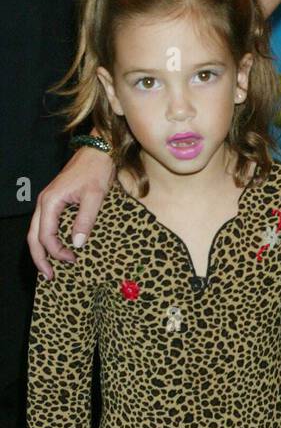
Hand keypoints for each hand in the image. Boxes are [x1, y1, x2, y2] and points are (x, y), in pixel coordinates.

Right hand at [28, 146, 115, 277]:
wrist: (98, 150)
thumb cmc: (96, 170)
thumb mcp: (95, 196)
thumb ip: (85, 220)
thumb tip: (77, 244)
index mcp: (51, 201)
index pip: (46, 236)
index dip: (56, 252)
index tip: (72, 260)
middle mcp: (45, 202)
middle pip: (33, 236)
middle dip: (40, 258)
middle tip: (49, 277)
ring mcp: (48, 200)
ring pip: (37, 231)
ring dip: (42, 250)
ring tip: (50, 268)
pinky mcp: (55, 200)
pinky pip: (45, 224)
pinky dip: (47, 239)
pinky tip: (56, 248)